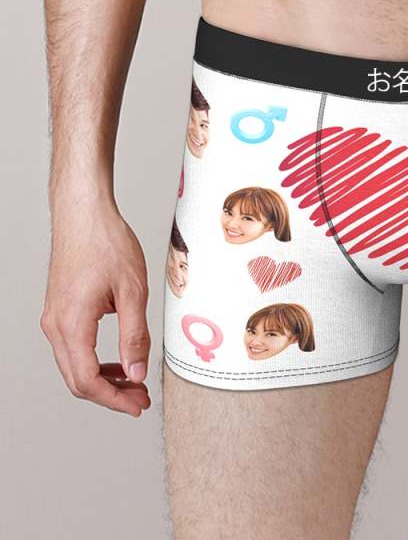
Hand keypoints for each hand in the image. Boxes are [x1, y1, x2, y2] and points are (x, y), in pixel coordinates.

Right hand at [41, 203, 151, 416]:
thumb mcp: (133, 291)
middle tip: (140, 400)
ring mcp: (54, 318)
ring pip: (74, 366)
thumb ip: (134, 335)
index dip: (114, 399)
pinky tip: (119, 360)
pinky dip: (95, 361)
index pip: (88, 381)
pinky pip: (74, 348)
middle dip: (110, 395)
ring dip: (103, 379)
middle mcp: (55, 326)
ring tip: (133, 383)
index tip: (138, 405)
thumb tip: (136, 373)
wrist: (84, 215)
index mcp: (72, 324)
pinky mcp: (59, 310)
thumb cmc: (106, 244)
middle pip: (77, 380)